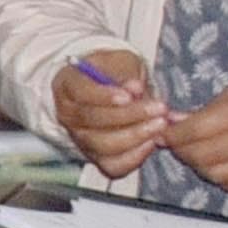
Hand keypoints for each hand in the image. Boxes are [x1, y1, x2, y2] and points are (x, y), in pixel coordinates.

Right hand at [56, 50, 167, 177]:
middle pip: (93, 120)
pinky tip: (151, 142)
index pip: (81, 92)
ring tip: (160, 124)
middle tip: (159, 108)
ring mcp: (79, 138)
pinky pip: (112, 166)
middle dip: (130, 116)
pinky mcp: (96, 156)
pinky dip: (133, 157)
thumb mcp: (120, 61)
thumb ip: (126, 73)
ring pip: (103, 145)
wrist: (111, 91)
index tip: (132, 94)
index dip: (105, 96)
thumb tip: (134, 88)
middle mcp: (68, 114)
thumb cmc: (114, 72)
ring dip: (135, 136)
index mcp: (67, 84)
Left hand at [162, 68, 227, 193]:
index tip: (164, 130)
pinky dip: (216, 175)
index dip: (173, 133)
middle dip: (180, 148)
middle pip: (199, 154)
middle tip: (176, 140)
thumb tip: (176, 122)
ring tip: (195, 151)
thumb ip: (210, 108)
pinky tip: (216, 162)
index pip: (195, 130)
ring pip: (212, 173)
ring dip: (196, 164)